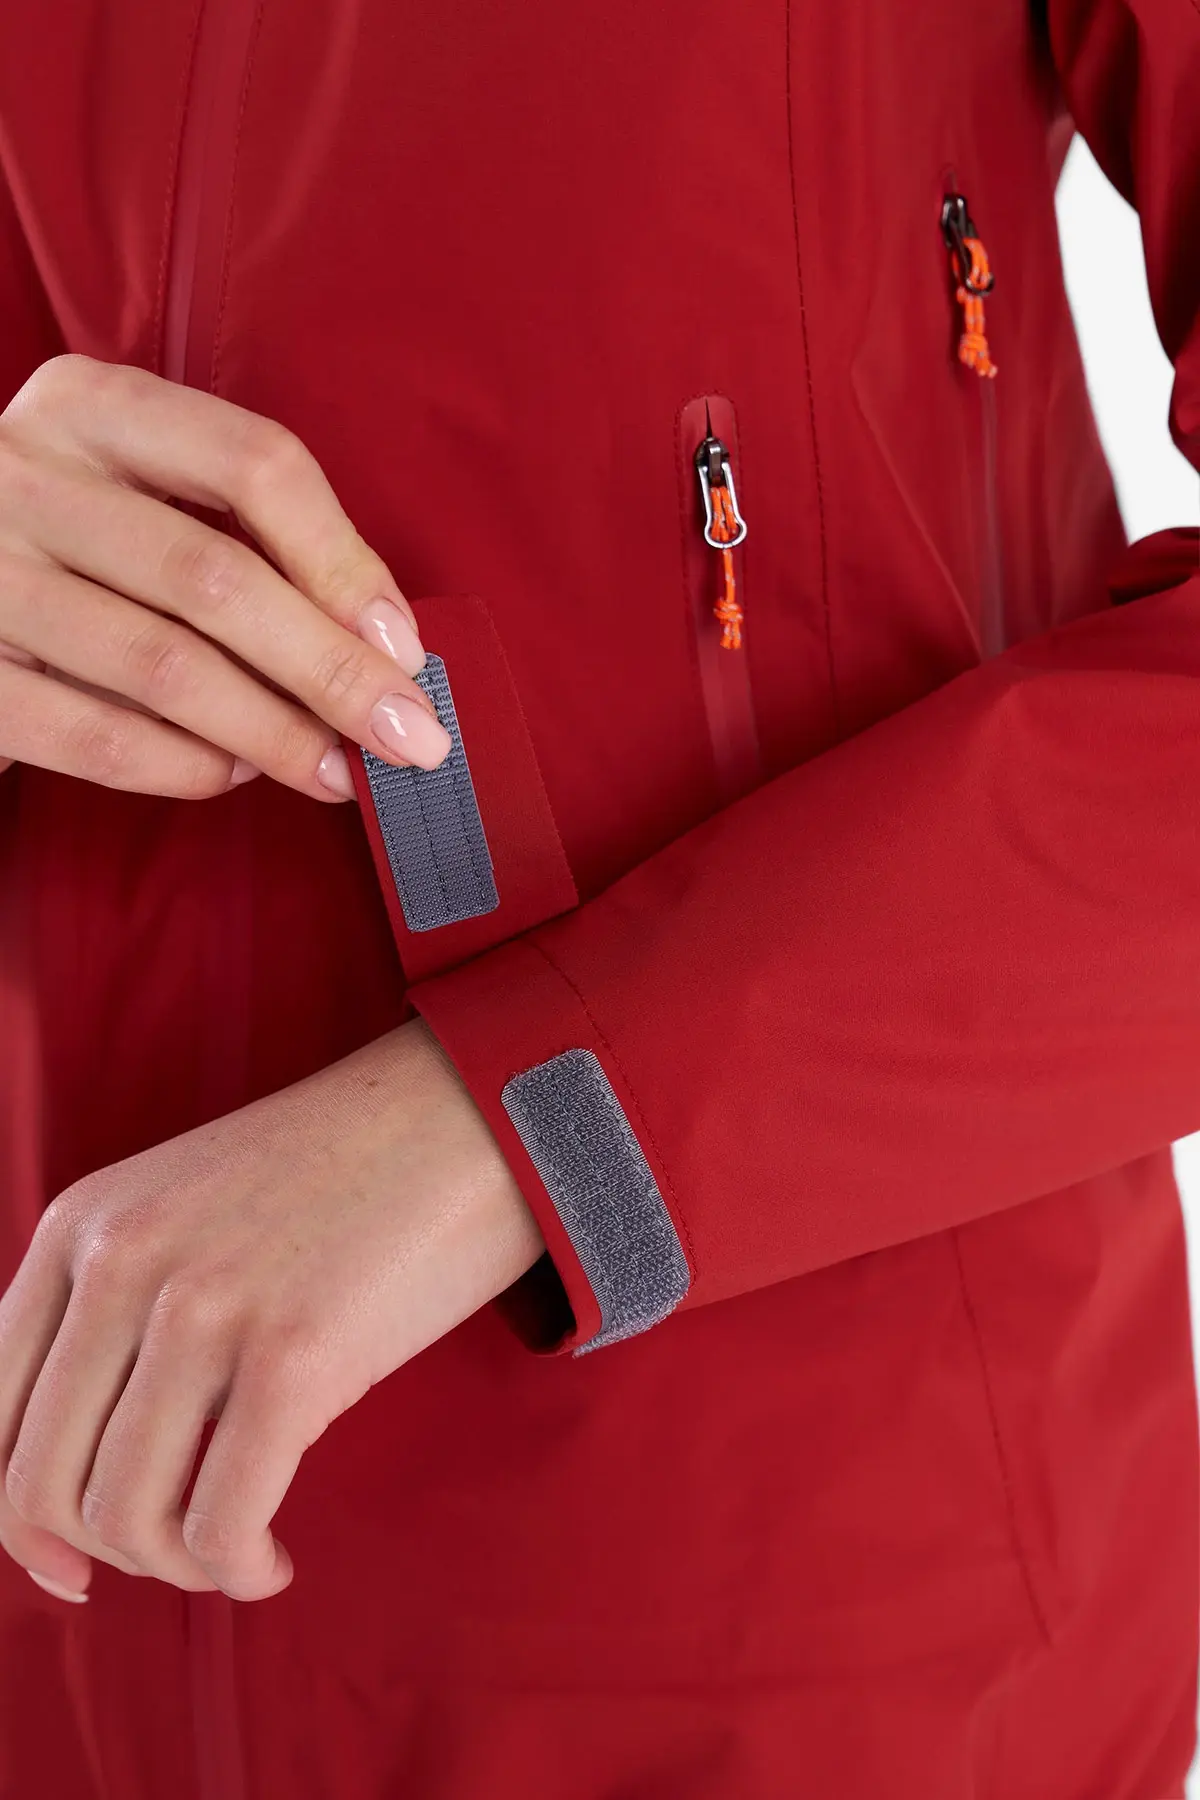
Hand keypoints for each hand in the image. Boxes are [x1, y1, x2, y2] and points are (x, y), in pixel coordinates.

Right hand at [0, 355, 451, 798]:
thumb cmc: (70, 545)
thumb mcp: (139, 492)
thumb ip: (244, 537)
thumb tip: (381, 643)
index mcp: (92, 406)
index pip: (253, 463)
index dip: (344, 562)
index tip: (404, 646)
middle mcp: (26, 473)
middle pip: (215, 578)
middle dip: (331, 672)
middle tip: (409, 740)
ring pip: (162, 666)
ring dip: (272, 734)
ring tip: (336, 771)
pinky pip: (96, 736)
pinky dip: (186, 767)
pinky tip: (237, 773)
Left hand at [0, 1019, 542, 1602]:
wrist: (466, 1111)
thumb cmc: (341, 1172)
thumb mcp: (186, 1206)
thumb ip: (114, 1302)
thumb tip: (73, 1474)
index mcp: (81, 1224)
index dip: (15, 1515)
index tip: (67, 1559)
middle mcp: (121, 1264)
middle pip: (41, 1482)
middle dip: (99, 1553)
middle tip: (171, 1558)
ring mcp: (204, 1310)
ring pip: (126, 1514)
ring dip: (177, 1566)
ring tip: (236, 1550)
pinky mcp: (294, 1359)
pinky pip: (221, 1524)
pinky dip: (239, 1570)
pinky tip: (272, 1561)